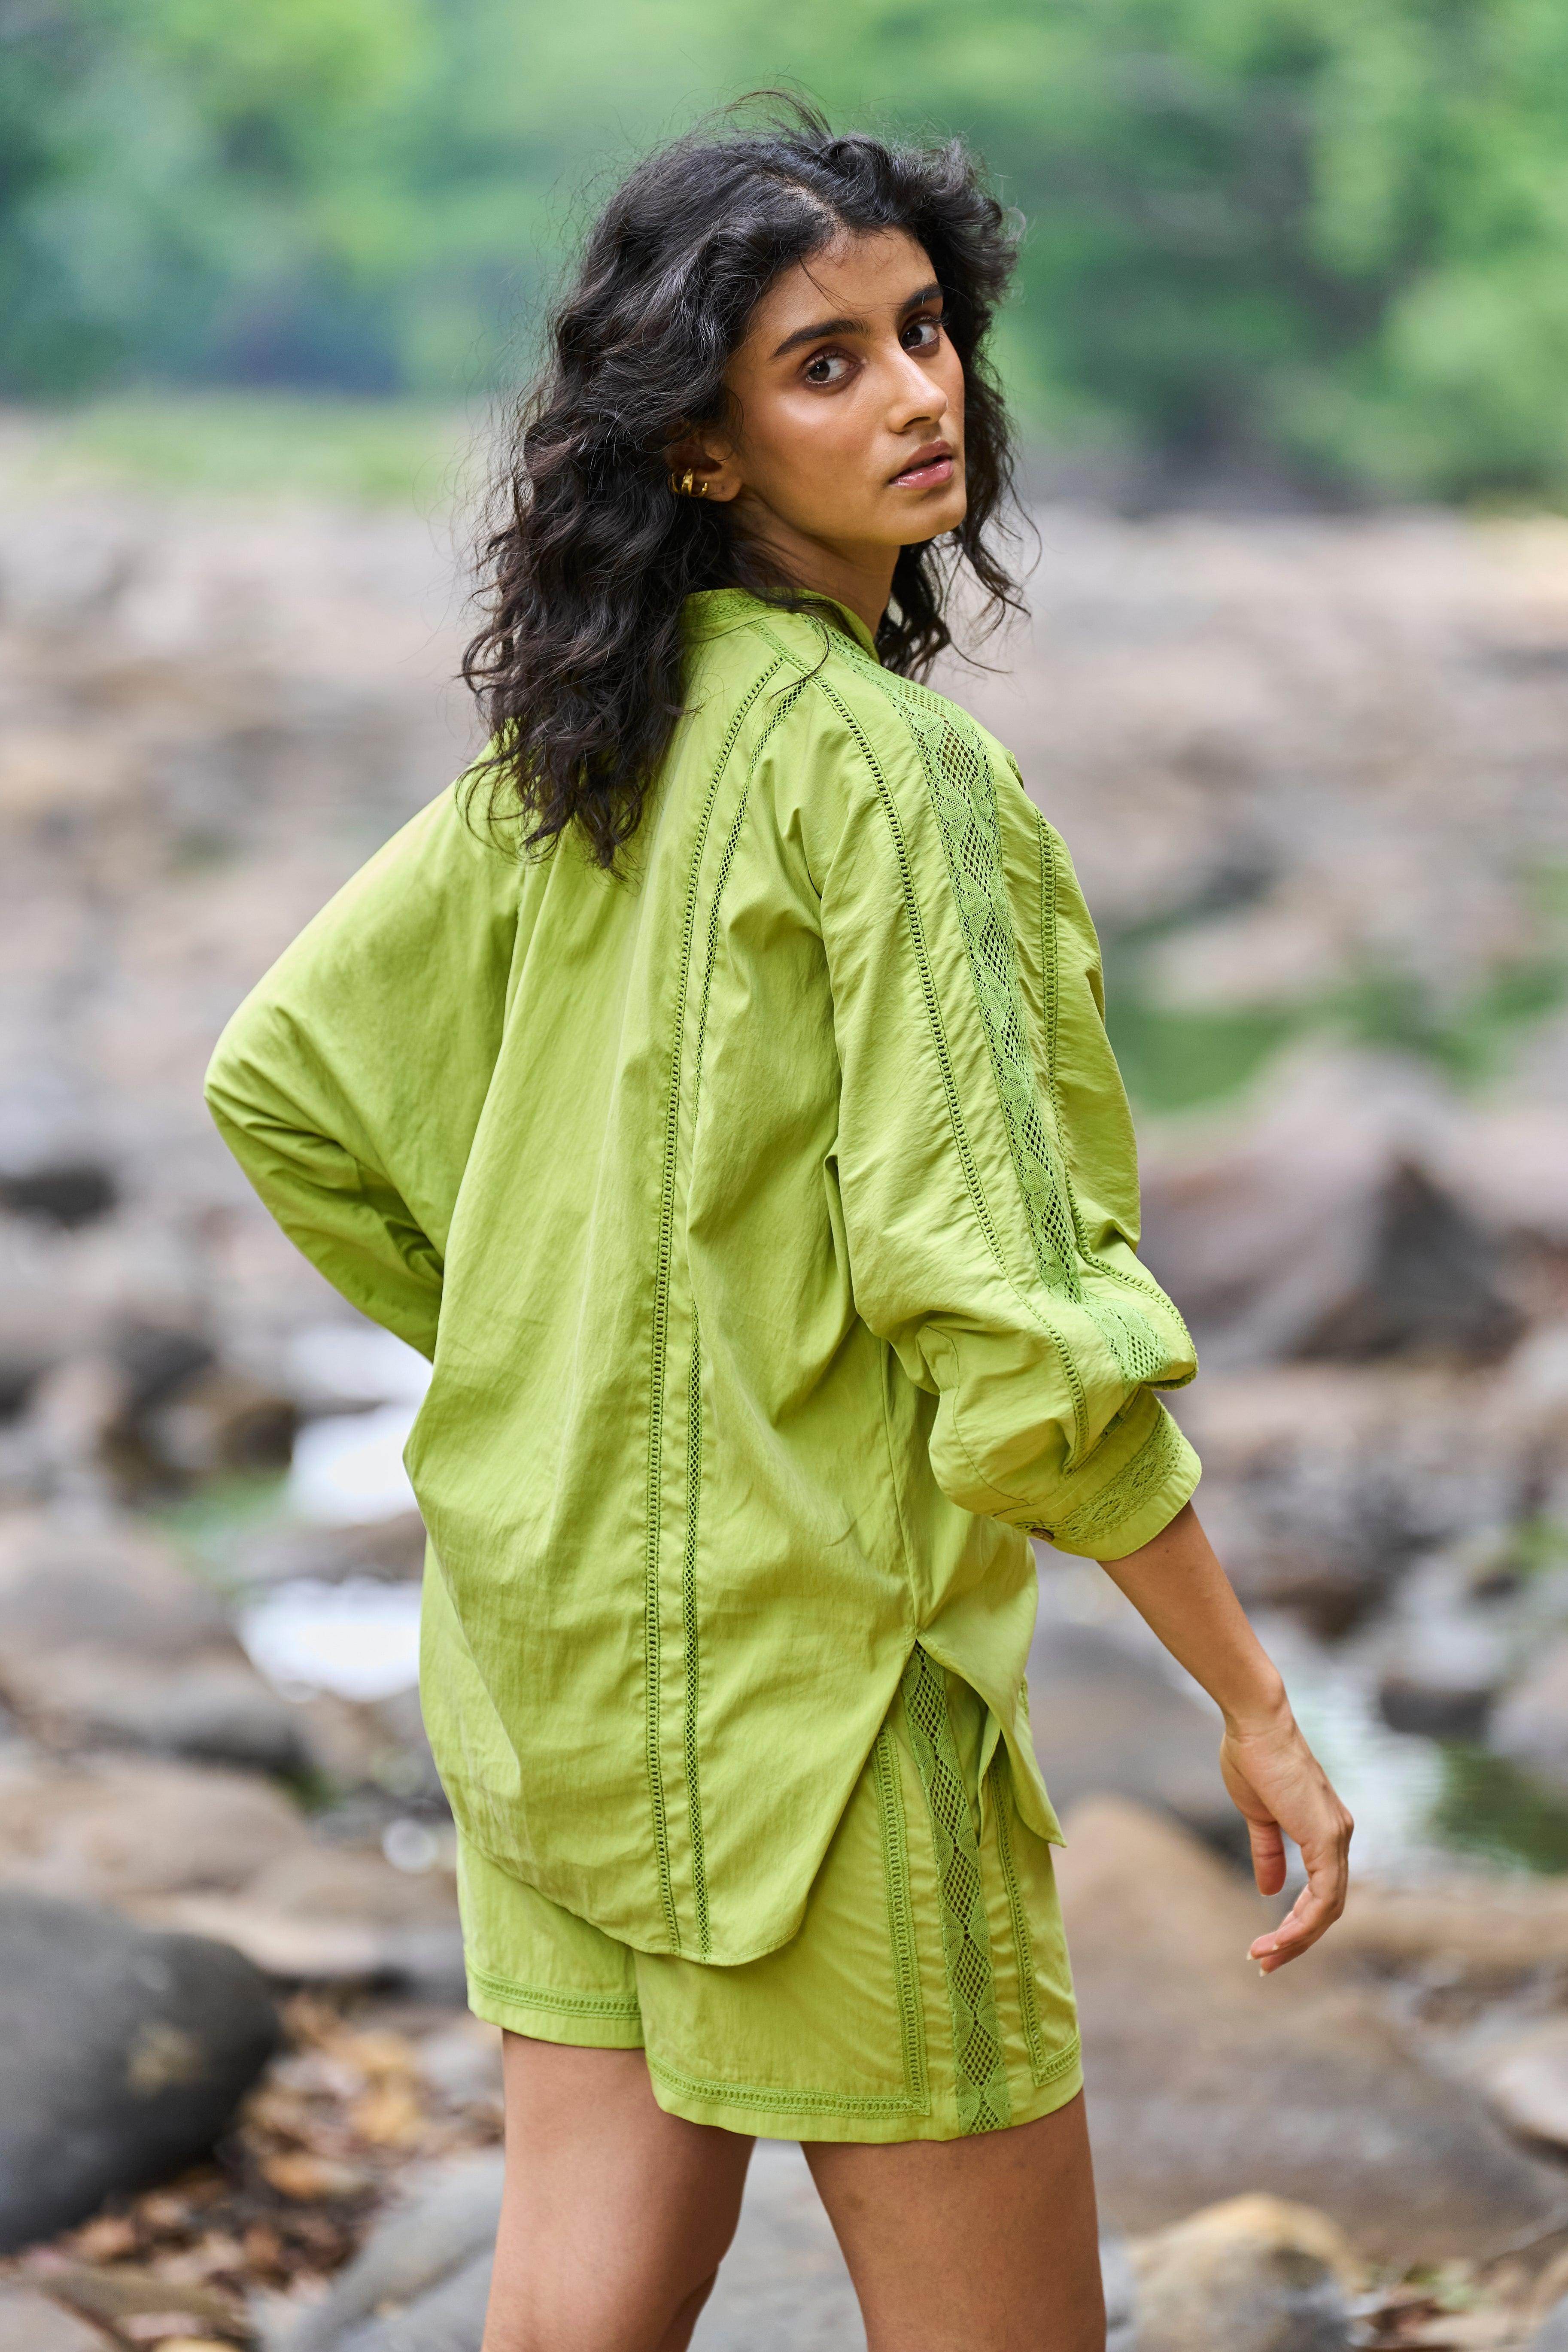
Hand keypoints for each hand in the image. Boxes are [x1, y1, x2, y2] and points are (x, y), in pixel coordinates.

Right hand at [1219, 1708, 1353, 1973]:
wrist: (1255, 1722)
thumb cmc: (1253, 1757)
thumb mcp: (1258, 1815)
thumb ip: (1268, 1852)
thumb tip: (1269, 1891)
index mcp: (1326, 1830)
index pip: (1322, 1892)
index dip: (1296, 1922)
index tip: (1268, 1944)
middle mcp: (1340, 1836)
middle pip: (1329, 1908)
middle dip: (1298, 1941)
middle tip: (1266, 1963)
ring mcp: (1337, 1837)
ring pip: (1329, 1909)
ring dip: (1296, 1939)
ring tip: (1264, 1957)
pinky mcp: (1326, 1836)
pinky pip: (1323, 1896)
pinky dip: (1301, 1924)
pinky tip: (1277, 1939)